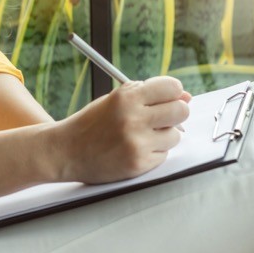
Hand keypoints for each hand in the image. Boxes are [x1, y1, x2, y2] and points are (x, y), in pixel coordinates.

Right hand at [48, 76, 191, 183]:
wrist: (66, 150)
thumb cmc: (92, 122)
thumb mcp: (116, 99)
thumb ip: (148, 94)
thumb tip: (186, 96)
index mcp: (127, 97)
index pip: (171, 88)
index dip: (173, 92)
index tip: (168, 97)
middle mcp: (134, 118)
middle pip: (181, 111)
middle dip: (176, 113)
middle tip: (162, 117)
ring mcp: (137, 143)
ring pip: (175, 136)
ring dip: (164, 136)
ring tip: (142, 135)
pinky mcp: (139, 164)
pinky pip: (163, 155)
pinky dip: (154, 152)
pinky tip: (135, 149)